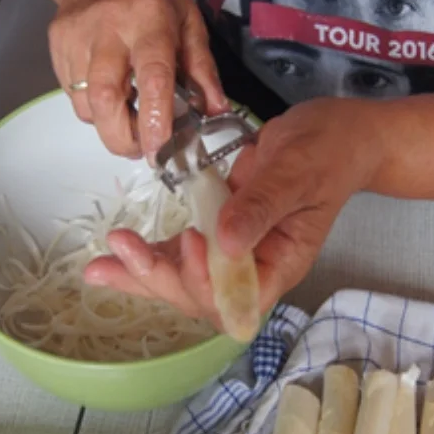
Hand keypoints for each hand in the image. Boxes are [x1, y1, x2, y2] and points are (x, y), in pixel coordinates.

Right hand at [48, 0, 227, 157]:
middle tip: (141, 149)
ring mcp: (75, 36)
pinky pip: (73, 95)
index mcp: (149, 20)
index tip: (160, 151)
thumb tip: (215, 110)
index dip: (155, 122)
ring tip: (129, 118)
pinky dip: (93, 109)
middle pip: (105, 99)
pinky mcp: (57, 44)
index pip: (152, 78)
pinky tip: (111, 95)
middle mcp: (108, 28)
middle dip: (122, 137)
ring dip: (108, 125)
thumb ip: (203, 68)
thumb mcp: (189, 21)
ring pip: (85, 104)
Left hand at [83, 98, 376, 330]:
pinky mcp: (217, 231)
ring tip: (99, 268)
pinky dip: (147, 252)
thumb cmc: (326, 151)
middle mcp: (254, 266)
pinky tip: (115, 251)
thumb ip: (260, 206)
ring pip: (183, 278)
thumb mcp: (296, 172)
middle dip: (160, 278)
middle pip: (201, 296)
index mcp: (281, 263)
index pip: (237, 300)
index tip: (191, 242)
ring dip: (141, 274)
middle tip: (122, 251)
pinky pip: (179, 251)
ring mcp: (233, 251)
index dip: (207, 284)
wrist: (334, 133)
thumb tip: (223, 243)